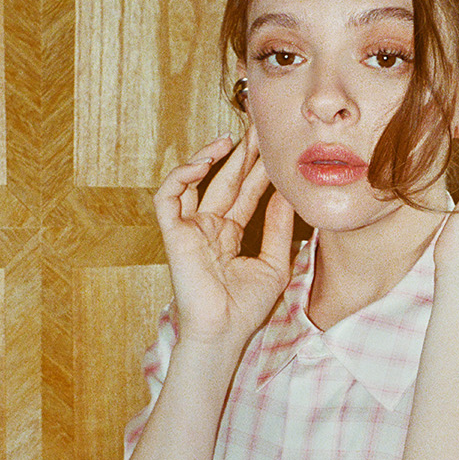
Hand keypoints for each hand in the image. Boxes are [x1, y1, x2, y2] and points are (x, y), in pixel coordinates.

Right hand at [155, 129, 294, 349]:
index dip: (259, 169)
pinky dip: (182, 177)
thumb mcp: (275, 262)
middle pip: (224, 181)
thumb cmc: (247, 306)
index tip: (276, 148)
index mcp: (232, 232)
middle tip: (258, 128)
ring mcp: (190, 228)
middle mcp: (209, 226)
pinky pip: (169, 197)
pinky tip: (204, 162)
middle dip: (241, 154)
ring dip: (211, 157)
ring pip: (195, 182)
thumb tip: (290, 194)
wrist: (225, 331)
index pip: (246, 192)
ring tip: (232, 138)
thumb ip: (280, 227)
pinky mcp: (173, 234)